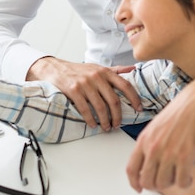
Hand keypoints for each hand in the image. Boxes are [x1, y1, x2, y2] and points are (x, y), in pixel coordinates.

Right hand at [26, 57, 141, 129]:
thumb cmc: (79, 70)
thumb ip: (116, 70)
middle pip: (113, 100)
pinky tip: (93, 125)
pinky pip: (85, 109)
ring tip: (106, 127)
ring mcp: (85, 84)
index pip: (125, 85)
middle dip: (117, 115)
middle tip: (118, 124)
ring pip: (100, 107)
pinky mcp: (74, 91)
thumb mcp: (98, 67)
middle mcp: (97, 76)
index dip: (134, 98)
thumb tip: (133, 69)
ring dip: (105, 120)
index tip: (139, 108)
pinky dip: (90, 120)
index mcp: (105, 71)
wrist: (55, 69)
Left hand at [126, 73, 194, 191]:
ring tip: (179, 176)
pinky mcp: (186, 155)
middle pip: (147, 181)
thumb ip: (150, 144)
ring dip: (172, 184)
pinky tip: (189, 176)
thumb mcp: (157, 126)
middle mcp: (153, 147)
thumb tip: (147, 164)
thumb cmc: (181, 111)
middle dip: (155, 186)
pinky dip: (185, 183)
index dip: (134, 183)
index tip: (139, 188)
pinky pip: (181, 182)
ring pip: (163, 184)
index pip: (131, 169)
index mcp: (144, 139)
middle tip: (165, 181)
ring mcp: (169, 152)